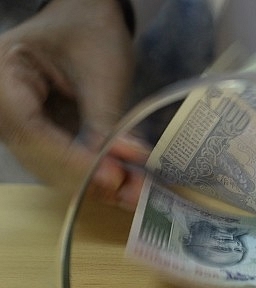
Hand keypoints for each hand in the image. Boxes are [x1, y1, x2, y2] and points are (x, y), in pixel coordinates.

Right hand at [0, 0, 145, 208]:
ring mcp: (20, 119)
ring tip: (133, 192)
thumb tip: (120, 172)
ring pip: (48, 164)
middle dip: (85, 177)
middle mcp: (2, 102)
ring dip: (91, 182)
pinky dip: (91, 173)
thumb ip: (106, 122)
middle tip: (129, 190)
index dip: (70, 158)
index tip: (110, 176)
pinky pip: (61, 159)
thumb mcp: (101, 72)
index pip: (30, 128)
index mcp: (4, 73)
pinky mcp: (41, 130)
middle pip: (36, 154)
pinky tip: (122, 183)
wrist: (91, 17)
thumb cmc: (91, 31)